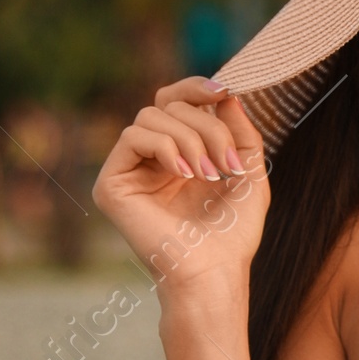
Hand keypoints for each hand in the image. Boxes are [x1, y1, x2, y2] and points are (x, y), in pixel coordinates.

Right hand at [93, 77, 268, 294]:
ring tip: (210, 175)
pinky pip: (133, 137)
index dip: (195, 87)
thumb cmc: (232, 233)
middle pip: (169, 105)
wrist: (214, 272)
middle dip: (207, 126)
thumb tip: (225, 93)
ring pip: (151, 116)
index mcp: (177, 154)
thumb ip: (239, 131)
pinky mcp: (111, 185)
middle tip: (226, 165)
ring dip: (190, 139)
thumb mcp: (247, 171)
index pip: (173, 100)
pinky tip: (184, 174)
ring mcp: (128, 171)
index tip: (223, 91)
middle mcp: (149, 159)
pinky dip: (165, 146)